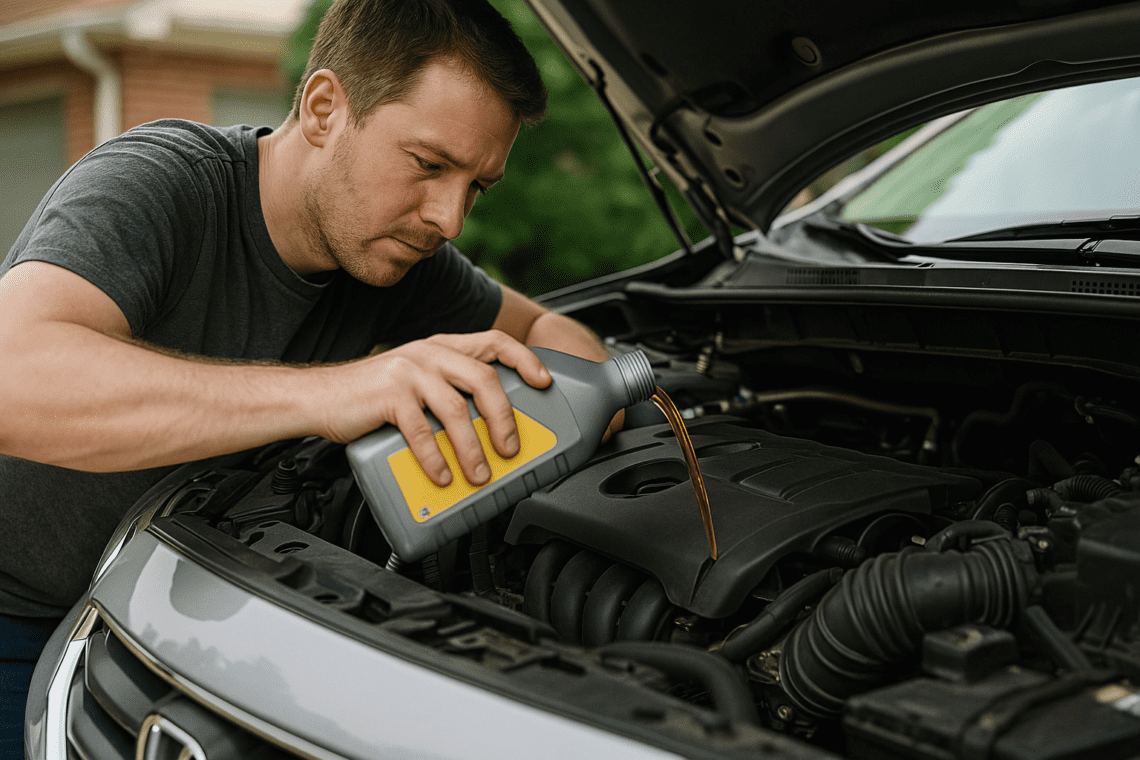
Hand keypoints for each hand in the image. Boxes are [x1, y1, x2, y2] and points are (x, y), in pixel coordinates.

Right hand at [317, 330, 549, 485]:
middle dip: (504, 418)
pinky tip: (442, 476)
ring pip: (456, 409)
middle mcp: (429, 353)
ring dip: (473, 448)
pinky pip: (421, 431)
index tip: (544, 383)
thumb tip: (490, 431)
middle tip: (510, 448)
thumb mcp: (418, 383)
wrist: (318, 397)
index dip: (524, 360)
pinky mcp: (388, 395)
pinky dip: (435, 458)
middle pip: (484, 379)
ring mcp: (409, 371)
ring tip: (479, 474)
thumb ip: (449, 393)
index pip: (494, 342)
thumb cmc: (373, 396)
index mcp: (442, 347)